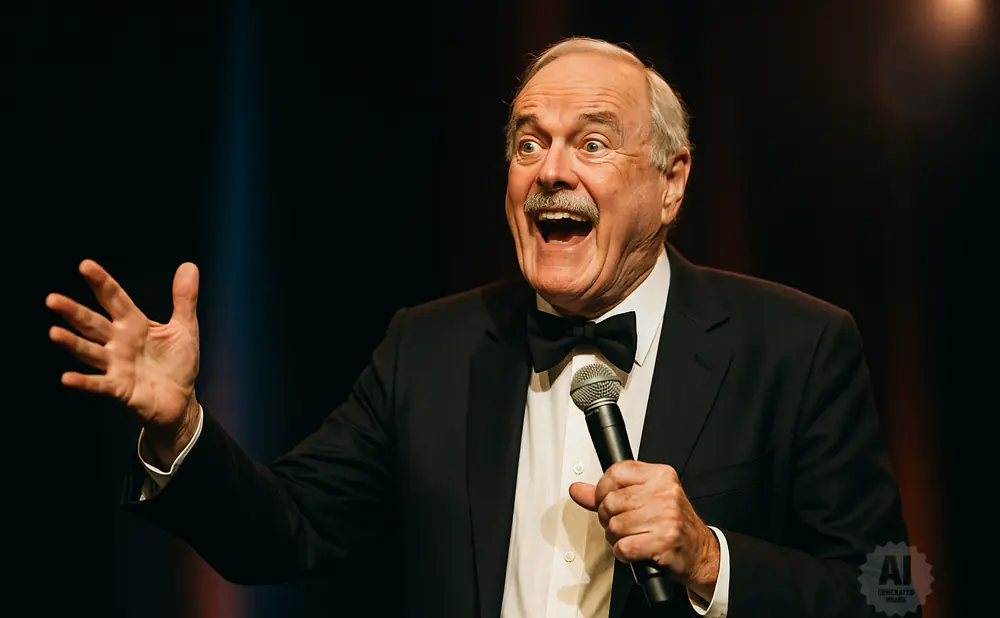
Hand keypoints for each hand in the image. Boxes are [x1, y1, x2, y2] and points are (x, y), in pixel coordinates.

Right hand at [46, 259, 201, 465]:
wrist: (180, 399)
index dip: (102, 283)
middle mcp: (119, 342)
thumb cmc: (177, 362)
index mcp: (135, 324)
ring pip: (90, 351)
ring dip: (72, 343)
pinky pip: (99, 384)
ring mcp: (116, 365)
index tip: (85, 265)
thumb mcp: (185, 327)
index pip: (115, 299)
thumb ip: (184, 299)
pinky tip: (66, 378)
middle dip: (73, 311)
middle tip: (51, 299)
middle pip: (93, 323)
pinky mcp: (119, 388)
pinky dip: (84, 382)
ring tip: (53, 332)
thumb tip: (189, 265)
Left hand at [569, 461, 719, 598]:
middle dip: (607, 518)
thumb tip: (577, 489)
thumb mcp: (645, 498)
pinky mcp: (663, 541)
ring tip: (631, 537)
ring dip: (616, 537)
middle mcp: (664, 493)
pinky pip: (623, 547)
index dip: (602, 491)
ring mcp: (665, 517)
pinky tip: (636, 549)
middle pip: (610, 502)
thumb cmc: (671, 523)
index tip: (606, 500)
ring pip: (614, 525)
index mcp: (660, 475)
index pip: (615, 473)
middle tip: (621, 524)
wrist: (701, 552)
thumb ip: (608, 493)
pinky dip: (624, 553)